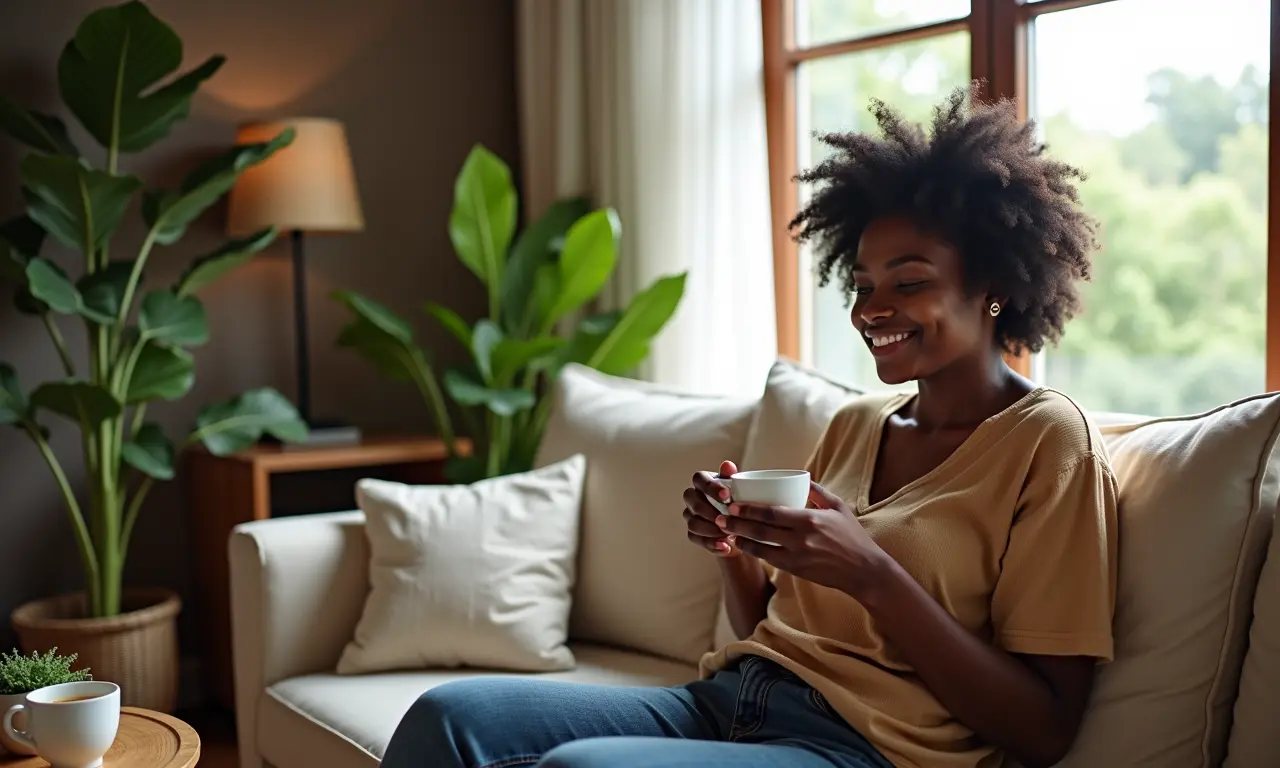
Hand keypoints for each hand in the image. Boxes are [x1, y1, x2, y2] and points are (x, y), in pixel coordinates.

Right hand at [683, 460, 750, 557]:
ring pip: (693, 522)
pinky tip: (725, 547)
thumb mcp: (741, 492)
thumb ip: (734, 479)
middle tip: (726, 519)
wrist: (742, 531)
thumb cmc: (740, 505)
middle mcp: (693, 498)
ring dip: (711, 530)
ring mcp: (690, 516)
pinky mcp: (692, 533)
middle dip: (710, 511)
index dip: (711, 487)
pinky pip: (696, 539)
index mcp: (703, 483)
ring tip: (728, 535)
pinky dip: (711, 544)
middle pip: (693, 501)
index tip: (727, 496)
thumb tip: (728, 465)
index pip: (699, 479)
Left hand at [719, 482, 888, 597]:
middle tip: (721, 516)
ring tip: (725, 531)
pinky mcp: (796, 570)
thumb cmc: (852, 536)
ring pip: (760, 547)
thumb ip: (818, 491)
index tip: (733, 504)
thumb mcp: (838, 507)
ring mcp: (797, 557)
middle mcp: (800, 539)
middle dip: (737, 523)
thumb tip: (801, 478)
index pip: (771, 512)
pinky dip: (753, 552)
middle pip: (760, 530)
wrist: (863, 571)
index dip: (748, 509)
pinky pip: (768, 560)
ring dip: (740, 539)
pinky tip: (742, 545)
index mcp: (809, 519)